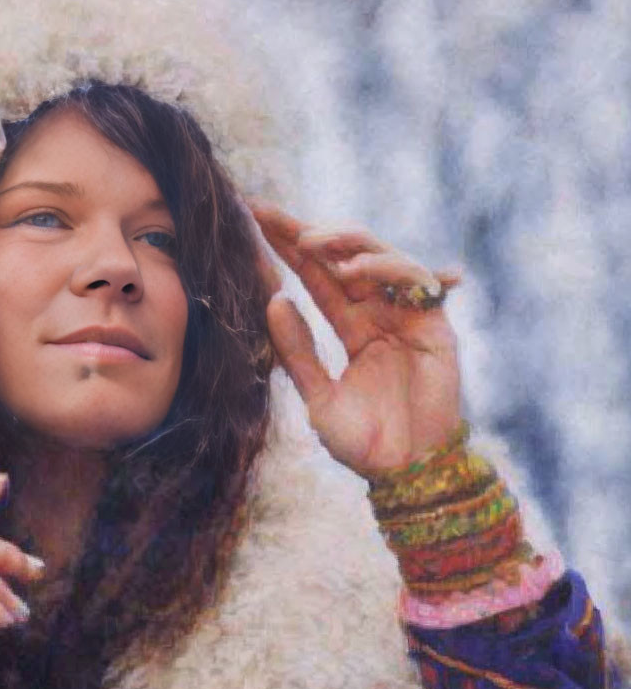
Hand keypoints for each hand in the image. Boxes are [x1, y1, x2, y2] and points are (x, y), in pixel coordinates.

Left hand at [251, 204, 462, 476]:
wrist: (405, 471)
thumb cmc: (363, 443)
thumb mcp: (317, 395)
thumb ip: (297, 351)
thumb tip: (274, 299)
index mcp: (352, 327)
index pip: (317, 277)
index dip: (288, 248)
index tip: (253, 220)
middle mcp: (380, 314)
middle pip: (343, 257)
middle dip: (306, 232)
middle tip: (268, 216)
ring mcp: (408, 315)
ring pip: (378, 256)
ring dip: (344, 242)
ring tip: (309, 243)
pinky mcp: (434, 325)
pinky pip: (414, 280)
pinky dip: (385, 267)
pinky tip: (351, 269)